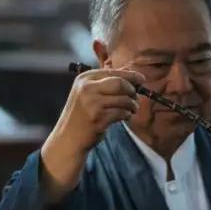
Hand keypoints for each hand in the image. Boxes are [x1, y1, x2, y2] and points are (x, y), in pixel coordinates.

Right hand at [40, 68, 145, 200]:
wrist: (69, 137)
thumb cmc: (83, 114)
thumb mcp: (88, 93)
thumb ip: (106, 83)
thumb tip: (131, 75)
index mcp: (85, 78)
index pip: (113, 72)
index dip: (131, 75)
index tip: (142, 79)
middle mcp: (87, 88)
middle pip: (121, 83)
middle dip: (132, 91)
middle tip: (135, 99)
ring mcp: (92, 103)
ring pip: (124, 99)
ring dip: (132, 105)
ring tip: (132, 109)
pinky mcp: (98, 118)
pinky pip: (122, 113)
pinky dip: (127, 115)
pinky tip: (125, 117)